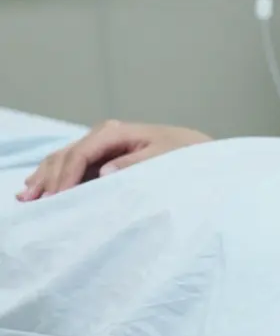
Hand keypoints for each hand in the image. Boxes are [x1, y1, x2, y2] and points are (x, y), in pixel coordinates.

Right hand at [17, 120, 210, 200]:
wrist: (196, 148)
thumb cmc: (183, 153)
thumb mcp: (164, 158)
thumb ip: (135, 164)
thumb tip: (104, 172)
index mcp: (116, 133)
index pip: (80, 154)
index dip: (65, 177)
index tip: (56, 198)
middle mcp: (104, 135)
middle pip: (66, 156)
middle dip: (48, 178)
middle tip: (33, 202)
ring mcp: (102, 144)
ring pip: (64, 158)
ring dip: (45, 177)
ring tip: (27, 197)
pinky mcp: (104, 155)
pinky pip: (73, 163)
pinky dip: (55, 175)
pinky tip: (39, 187)